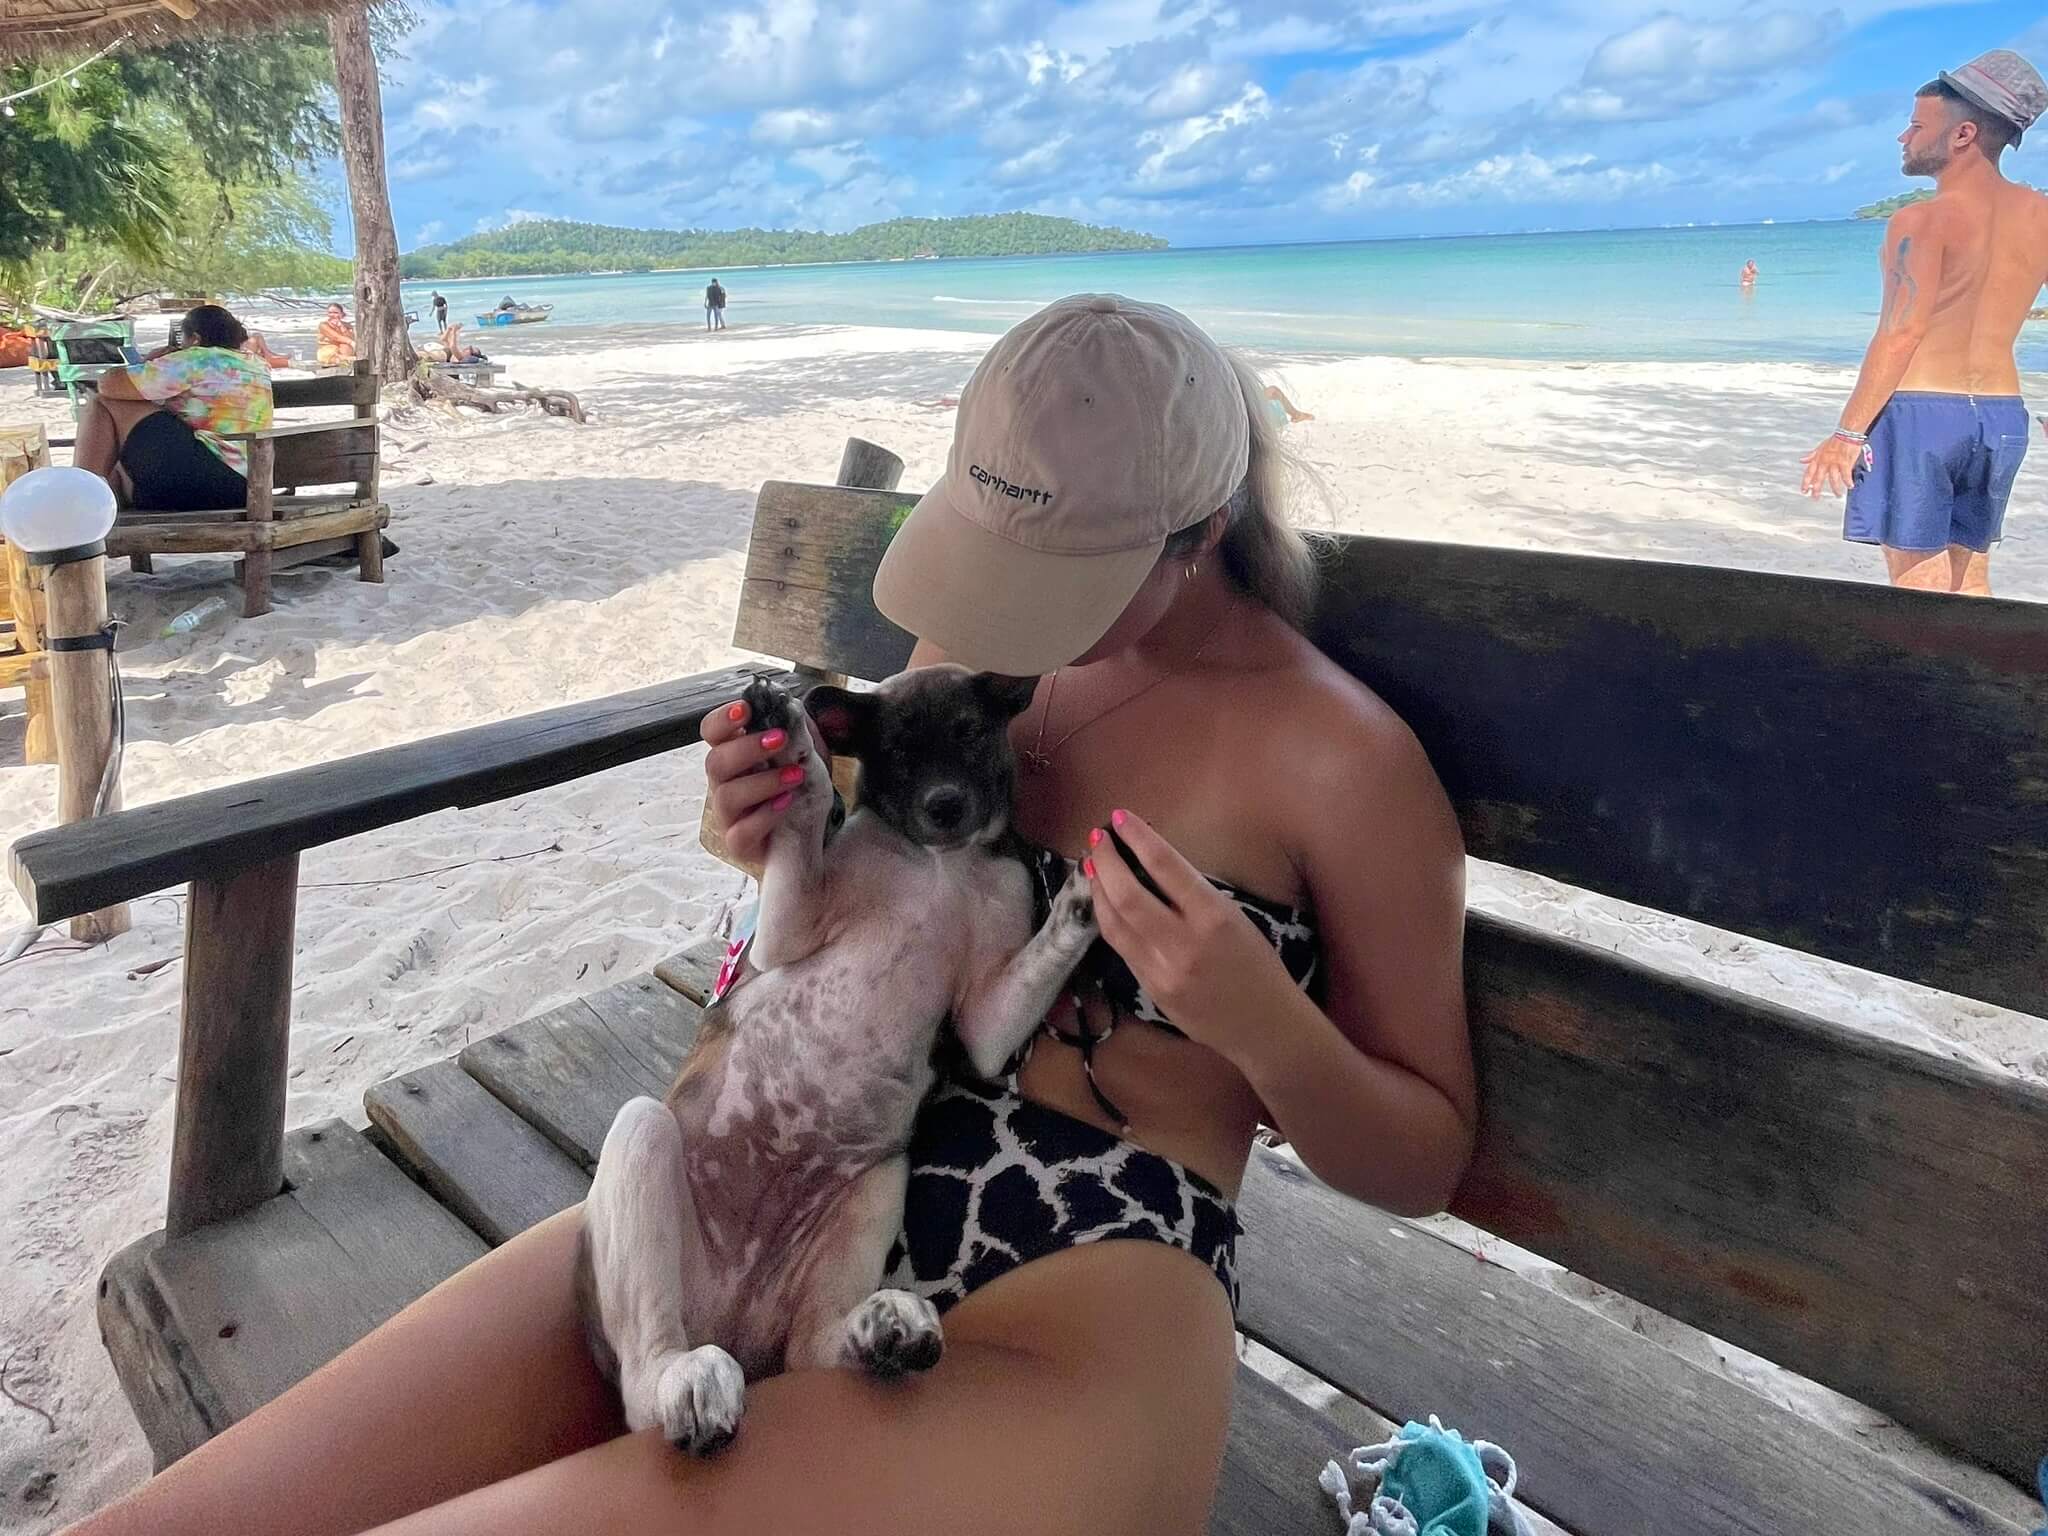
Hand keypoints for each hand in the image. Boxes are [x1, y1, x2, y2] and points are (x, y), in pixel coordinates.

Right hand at [699, 693, 826, 868]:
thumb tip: (788, 702)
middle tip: (780, 738)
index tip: (745, 708)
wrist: (813, 832)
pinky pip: (741, 832)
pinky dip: (765, 815)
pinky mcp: (739, 844)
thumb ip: (796, 730)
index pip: (712, 732)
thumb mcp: (804, 753)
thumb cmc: (798, 787)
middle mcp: (724, 783)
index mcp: (734, 755)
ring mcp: (729, 815)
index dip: (722, 719)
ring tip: (796, 775)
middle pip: (715, 762)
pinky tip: (787, 803)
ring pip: (727, 796)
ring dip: (763, 781)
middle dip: (746, 748)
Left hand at [1082, 810, 1299, 1062]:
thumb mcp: (1234, 918)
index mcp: (1214, 917)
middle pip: (1128, 895)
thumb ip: (1193, 896)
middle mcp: (1184, 943)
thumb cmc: (1258, 964)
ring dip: (1098, 890)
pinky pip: (1121, 948)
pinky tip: (1103, 903)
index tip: (1119, 817)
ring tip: (1091, 866)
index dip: (1138, 837)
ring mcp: (1163, 971)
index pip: (1166, 866)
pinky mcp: (1150, 990)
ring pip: (1114, 924)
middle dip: (1105, 862)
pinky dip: (1108, 920)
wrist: (1265, 1025)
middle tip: (1096, 839)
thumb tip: (1151, 867)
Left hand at [1800, 434, 1863, 497]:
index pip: (1809, 473)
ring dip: (1835, 489)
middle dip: (1816, 489)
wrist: (1847, 434)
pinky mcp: (1845, 464)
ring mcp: (1835, 464)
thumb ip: (1811, 455)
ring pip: (1833, 480)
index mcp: (1818, 459)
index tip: (1804, 490)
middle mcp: (1825, 463)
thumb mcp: (1820, 447)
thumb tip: (1802, 460)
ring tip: (1838, 495)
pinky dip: (1848, 482)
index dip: (1805, 482)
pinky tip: (1850, 486)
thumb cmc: (1835, 440)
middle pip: (1818, 479)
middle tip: (1815, 497)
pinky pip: (1846, 476)